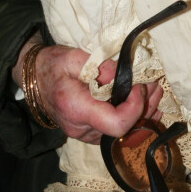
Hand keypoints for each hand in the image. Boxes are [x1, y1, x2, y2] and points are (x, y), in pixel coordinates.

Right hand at [15, 41, 162, 142]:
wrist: (34, 79)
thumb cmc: (52, 66)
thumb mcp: (72, 57)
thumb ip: (99, 66)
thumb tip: (123, 74)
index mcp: (77, 110)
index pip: (117, 124)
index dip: (135, 106)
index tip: (139, 85)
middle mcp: (82, 129)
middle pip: (125, 129)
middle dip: (146, 105)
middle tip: (155, 82)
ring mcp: (87, 134)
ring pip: (124, 132)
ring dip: (144, 110)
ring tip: (155, 88)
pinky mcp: (91, 132)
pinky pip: (117, 130)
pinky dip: (134, 116)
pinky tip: (146, 101)